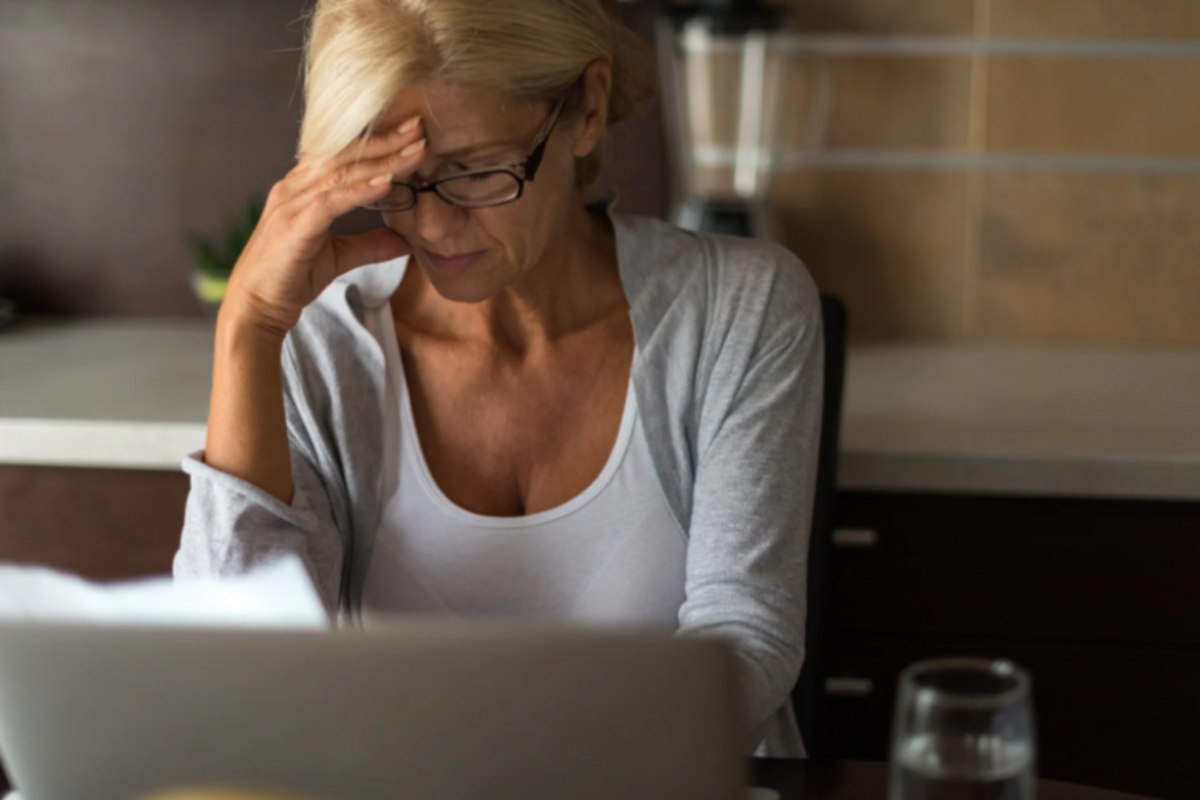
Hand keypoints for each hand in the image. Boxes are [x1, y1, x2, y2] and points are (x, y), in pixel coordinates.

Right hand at [222, 117, 425, 338]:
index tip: (413, 134)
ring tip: (415, 152)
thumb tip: (406, 239)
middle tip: (420, 128)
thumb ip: (370, 244)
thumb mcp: (338, 257)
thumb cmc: (289, 279)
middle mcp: (295, 188)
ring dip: (381, 160)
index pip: (344, 156)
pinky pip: (331, 201)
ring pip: (341, 173)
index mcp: (303, 189)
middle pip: (345, 154)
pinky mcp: (294, 226)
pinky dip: (361, 191)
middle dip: (385, 140)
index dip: (378, 142)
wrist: (256, 308)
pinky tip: (388, 182)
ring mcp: (292, 204)